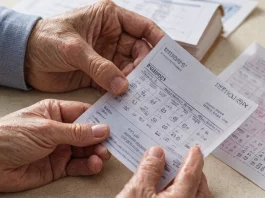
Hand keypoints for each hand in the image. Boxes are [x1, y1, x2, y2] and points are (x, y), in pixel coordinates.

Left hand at [0, 99, 110, 191]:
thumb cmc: (9, 137)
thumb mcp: (46, 130)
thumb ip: (76, 132)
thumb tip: (103, 129)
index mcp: (55, 112)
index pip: (84, 112)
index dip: (101, 117)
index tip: (118, 122)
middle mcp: (60, 129)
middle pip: (88, 133)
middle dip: (101, 138)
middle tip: (114, 142)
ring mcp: (60, 148)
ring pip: (86, 150)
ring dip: (97, 153)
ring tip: (104, 155)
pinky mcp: (58, 167)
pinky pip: (79, 165)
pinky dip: (89, 166)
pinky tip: (94, 164)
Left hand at [25, 0, 164, 93]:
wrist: (25, 58)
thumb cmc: (45, 39)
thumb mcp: (74, 49)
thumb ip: (100, 67)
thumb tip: (123, 86)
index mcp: (109, 19)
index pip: (142, 27)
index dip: (158, 40)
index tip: (168, 56)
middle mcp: (113, 36)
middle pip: (140, 51)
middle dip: (146, 66)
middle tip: (152, 81)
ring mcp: (108, 56)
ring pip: (131, 68)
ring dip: (136, 80)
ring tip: (142, 93)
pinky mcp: (101, 74)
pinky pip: (118, 82)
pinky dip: (123, 91)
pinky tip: (128, 99)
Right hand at [116, 146, 210, 197]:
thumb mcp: (135, 193)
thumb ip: (148, 170)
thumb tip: (157, 153)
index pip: (192, 174)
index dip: (193, 159)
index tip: (195, 149)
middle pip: (199, 188)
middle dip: (194, 172)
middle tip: (185, 159)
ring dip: (190, 185)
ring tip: (177, 174)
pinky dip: (184, 195)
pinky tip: (171, 192)